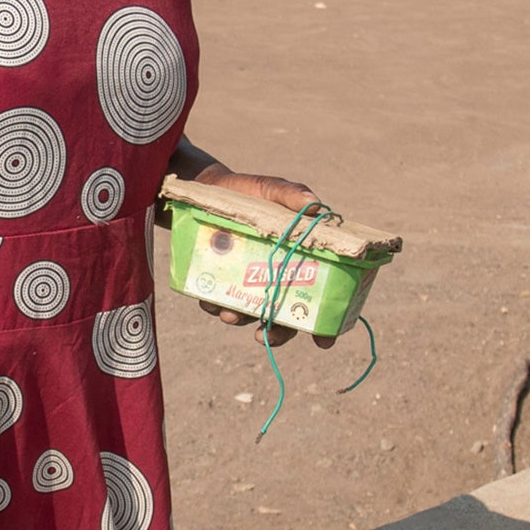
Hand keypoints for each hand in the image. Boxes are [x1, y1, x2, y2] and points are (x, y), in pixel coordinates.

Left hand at [190, 164, 336, 348]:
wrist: (206, 188)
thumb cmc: (248, 191)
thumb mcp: (270, 190)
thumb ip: (290, 195)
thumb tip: (314, 205)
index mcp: (296, 260)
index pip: (316, 297)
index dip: (322, 323)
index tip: (323, 341)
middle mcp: (273, 277)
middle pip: (282, 317)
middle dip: (276, 333)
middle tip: (263, 335)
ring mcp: (244, 281)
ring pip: (247, 313)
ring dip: (239, 319)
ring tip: (229, 314)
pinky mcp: (218, 279)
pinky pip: (217, 300)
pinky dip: (213, 304)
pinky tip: (208, 299)